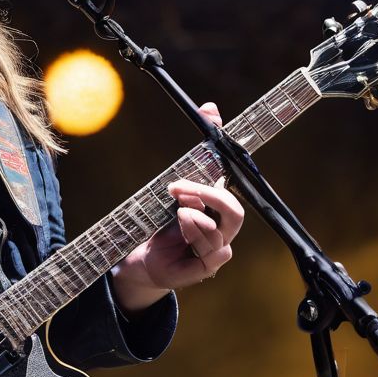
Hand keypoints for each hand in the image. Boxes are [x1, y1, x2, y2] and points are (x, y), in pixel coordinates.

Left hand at [110, 102, 244, 311]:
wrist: (143, 261)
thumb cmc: (159, 225)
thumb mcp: (169, 190)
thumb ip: (188, 161)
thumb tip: (210, 108)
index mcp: (215, 207)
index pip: (231, 178)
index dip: (228, 152)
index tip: (213, 121)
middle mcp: (221, 227)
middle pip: (235, 209)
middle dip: (209, 194)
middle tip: (179, 187)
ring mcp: (215, 249)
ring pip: (224, 231)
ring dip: (199, 215)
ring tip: (177, 208)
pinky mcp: (204, 268)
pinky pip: (215, 254)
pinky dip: (201, 236)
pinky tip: (184, 224)